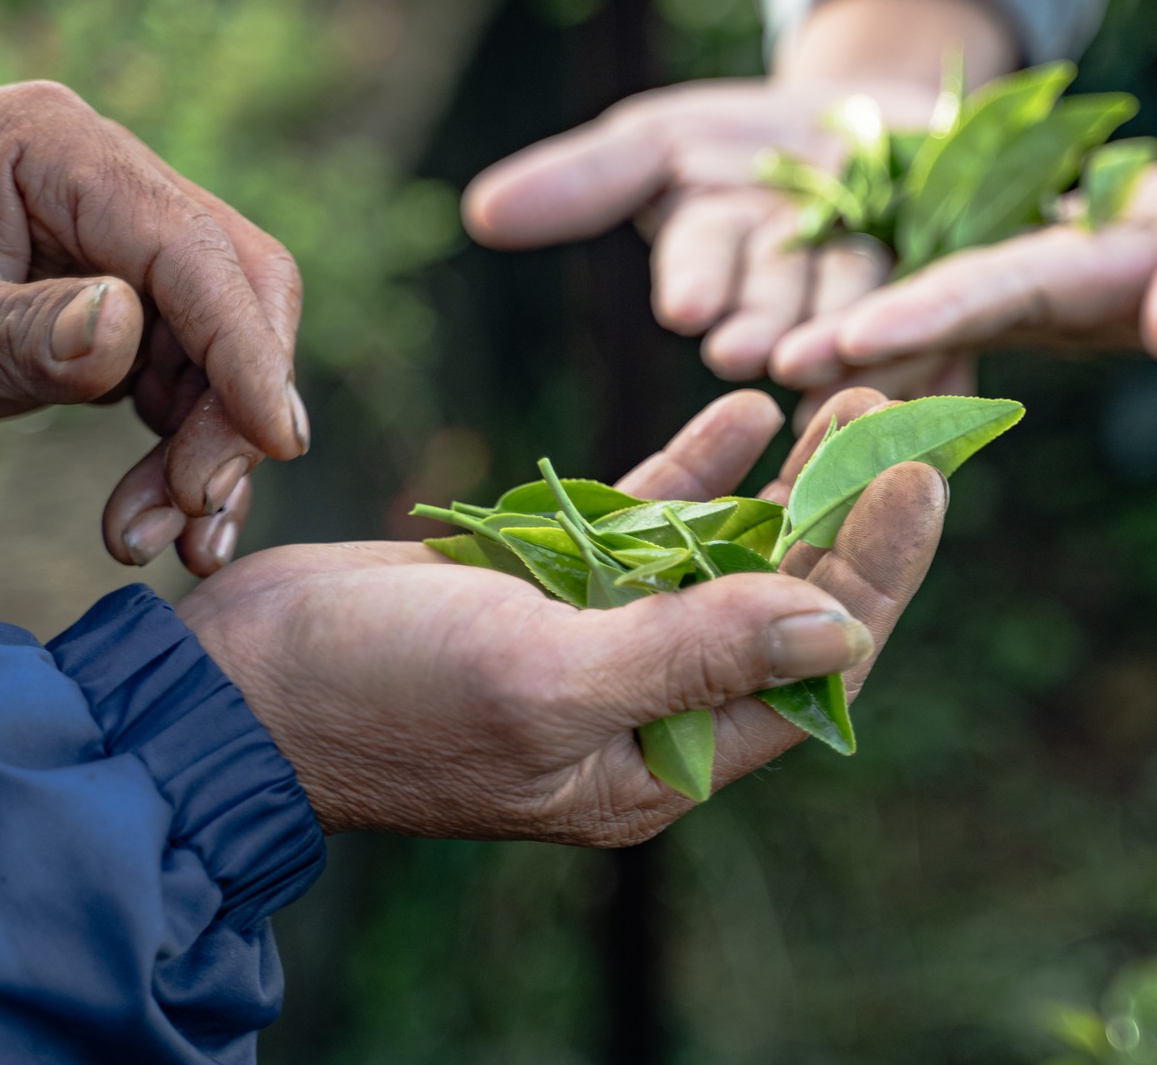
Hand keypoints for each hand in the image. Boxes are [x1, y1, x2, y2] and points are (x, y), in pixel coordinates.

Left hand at [0, 81, 306, 574]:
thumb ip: (20, 331)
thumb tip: (130, 331)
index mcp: (54, 148)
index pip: (188, 247)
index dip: (242, 346)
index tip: (275, 443)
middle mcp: (100, 180)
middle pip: (233, 285)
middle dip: (235, 403)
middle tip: (200, 508)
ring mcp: (109, 242)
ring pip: (219, 341)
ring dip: (210, 444)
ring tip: (165, 540)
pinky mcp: (107, 304)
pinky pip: (182, 374)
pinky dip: (182, 447)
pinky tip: (160, 516)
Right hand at [178, 387, 945, 841]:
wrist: (236, 684)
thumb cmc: (380, 701)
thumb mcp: (545, 681)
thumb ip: (693, 656)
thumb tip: (839, 628)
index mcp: (665, 759)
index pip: (814, 665)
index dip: (877, 570)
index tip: (920, 475)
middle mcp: (649, 705)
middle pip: (784, 602)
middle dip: (846, 513)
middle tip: (898, 415)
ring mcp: (600, 637)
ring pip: (725, 553)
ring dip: (785, 483)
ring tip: (844, 398)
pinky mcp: (549, 582)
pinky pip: (647, 520)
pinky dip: (697, 468)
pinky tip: (750, 407)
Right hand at [462, 0, 1013, 413]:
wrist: (888, 119)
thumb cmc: (752, 139)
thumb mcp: (665, 139)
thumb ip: (585, 180)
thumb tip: (480, 213)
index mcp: (717, 263)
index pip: (702, 264)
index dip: (697, 279)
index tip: (687, 305)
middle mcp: (786, 302)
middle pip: (781, 308)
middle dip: (767, 325)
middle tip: (756, 347)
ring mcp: (866, 305)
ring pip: (861, 316)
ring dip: (847, 334)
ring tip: (834, 349)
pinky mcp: (945, 311)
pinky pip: (949, 320)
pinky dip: (944, 332)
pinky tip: (948, 344)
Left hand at [771, 0, 1156, 374]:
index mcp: (1116, 286)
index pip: (1006, 297)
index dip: (926, 316)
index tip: (844, 341)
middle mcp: (1072, 299)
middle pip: (950, 315)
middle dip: (856, 341)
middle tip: (753, 361)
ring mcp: (1061, 287)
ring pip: (945, 307)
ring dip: (859, 326)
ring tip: (757, 341)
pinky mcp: (1057, 261)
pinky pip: (969, 277)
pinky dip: (904, 291)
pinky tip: (826, 295)